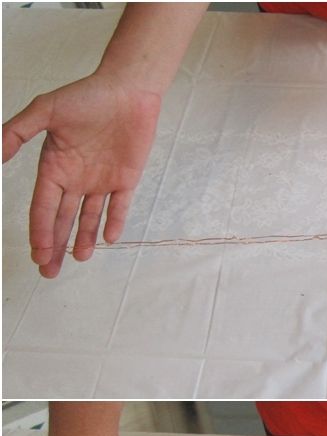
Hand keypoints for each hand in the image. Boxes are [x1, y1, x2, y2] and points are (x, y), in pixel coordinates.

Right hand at [2, 72, 160, 277]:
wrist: (127, 91)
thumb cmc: (85, 96)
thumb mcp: (45, 111)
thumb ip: (18, 132)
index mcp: (54, 166)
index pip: (43, 206)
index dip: (40, 231)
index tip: (38, 253)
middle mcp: (75, 178)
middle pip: (62, 219)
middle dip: (55, 245)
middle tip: (49, 271)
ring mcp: (101, 181)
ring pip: (89, 217)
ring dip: (84, 238)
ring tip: (80, 259)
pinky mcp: (125, 180)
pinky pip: (119, 206)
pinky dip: (114, 222)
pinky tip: (109, 239)